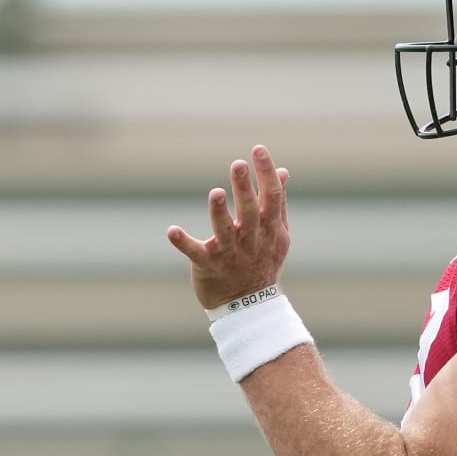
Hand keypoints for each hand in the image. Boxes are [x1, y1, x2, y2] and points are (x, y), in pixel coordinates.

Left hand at [167, 145, 291, 308]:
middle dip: (245, 188)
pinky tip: (172, 231)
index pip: (271, 196)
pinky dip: (183, 242)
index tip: (258, 150)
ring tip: (216, 193)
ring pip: (225, 231)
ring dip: (219, 213)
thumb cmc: (263, 262)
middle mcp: (251, 239)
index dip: (266, 172)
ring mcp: (230, 253)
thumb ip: (279, 202)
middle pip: (249, 211)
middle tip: (238, 164)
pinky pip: (195, 253)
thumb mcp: (278, 233)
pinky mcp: (208, 265)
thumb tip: (284, 171)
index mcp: (268, 228)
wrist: (249, 305)